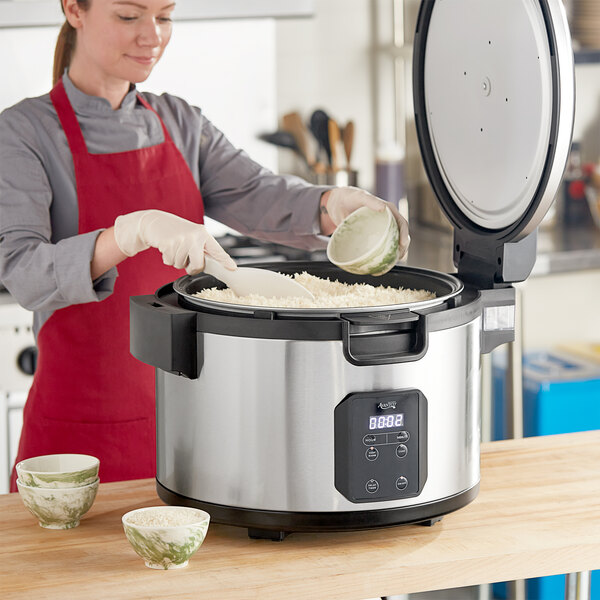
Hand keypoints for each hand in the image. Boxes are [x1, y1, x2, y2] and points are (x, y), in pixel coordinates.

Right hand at [113, 210, 235, 274]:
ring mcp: (181, 239)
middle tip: (187, 260)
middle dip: (191, 268)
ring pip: (181, 265)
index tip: (233, 268)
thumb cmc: (177, 232)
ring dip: (176, 261)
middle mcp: (195, 236)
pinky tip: (167, 247)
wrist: (156, 222)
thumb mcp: (193, 237)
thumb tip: (214, 265)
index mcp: (203, 235)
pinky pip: (170, 262)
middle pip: (198, 265)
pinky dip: (167, 259)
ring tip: (175, 248)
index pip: (217, 251)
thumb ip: (203, 249)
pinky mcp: (168, 243)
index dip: (225, 261)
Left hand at [321, 187, 409, 258]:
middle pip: (400, 236)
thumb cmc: (350, 197)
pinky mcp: (373, 236)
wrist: (337, 203)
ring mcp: (380, 229)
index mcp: (388, 211)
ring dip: (394, 253)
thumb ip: (371, 201)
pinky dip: (382, 255)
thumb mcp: (360, 197)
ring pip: (392, 243)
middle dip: (402, 248)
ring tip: (391, 263)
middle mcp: (387, 220)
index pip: (402, 224)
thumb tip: (383, 208)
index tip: (403, 244)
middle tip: (398, 257)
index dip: (404, 235)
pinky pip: (380, 246)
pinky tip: (380, 264)